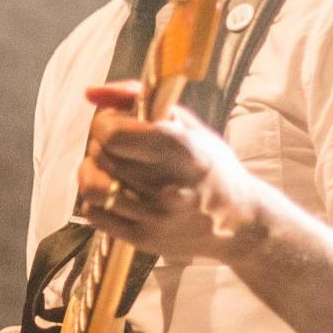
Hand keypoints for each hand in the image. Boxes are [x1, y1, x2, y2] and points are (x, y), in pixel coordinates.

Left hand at [74, 81, 266, 262]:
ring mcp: (154, 216)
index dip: (105, 123)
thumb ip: (141, 101)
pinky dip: (97, 200)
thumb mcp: (189, 127)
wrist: (241, 223)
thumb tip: (91, 93)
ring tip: (109, 170)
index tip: (116, 124)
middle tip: (117, 146)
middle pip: (100, 155)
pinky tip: (116, 193)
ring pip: (91, 186)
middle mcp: (166, 185)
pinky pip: (93, 214)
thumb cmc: (212, 167)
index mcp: (181, 150)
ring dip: (92, 173)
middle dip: (100, 145)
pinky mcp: (143, 239)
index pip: (111, 133)